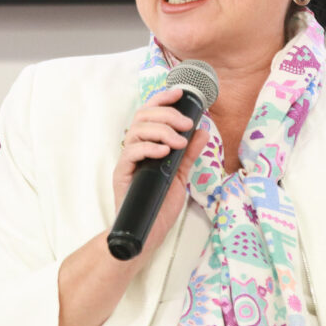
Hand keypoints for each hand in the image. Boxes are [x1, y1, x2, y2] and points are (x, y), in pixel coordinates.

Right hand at [113, 87, 209, 261]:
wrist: (147, 233)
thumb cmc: (159, 204)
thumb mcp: (180, 175)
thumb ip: (189, 154)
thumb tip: (203, 132)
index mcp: (148, 145)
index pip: (150, 113)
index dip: (163, 99)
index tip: (180, 93)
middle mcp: (135, 148)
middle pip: (144, 116)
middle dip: (167, 114)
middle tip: (186, 125)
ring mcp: (128, 161)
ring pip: (137, 130)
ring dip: (161, 130)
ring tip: (178, 142)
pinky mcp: (122, 174)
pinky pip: (131, 152)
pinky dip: (149, 147)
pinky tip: (164, 151)